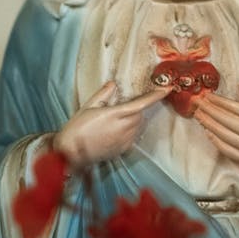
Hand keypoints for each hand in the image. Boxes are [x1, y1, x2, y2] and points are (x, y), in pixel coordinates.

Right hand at [53, 81, 169, 165]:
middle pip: (141, 114)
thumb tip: (113, 84)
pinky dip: (130, 130)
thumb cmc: (77, 128)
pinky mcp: (123, 149)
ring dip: (134, 119)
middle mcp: (123, 128)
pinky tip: (115, 130)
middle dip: (137, 107)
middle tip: (123, 105)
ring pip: (138, 125)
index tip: (167, 88)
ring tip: (117, 119)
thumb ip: (103, 94)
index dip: (156, 96)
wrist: (71, 153)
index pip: (142, 103)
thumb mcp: (88, 107)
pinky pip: (133, 136)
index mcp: (115, 114)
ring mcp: (124, 140)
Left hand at [194, 84, 238, 183]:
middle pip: (224, 119)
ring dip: (208, 124)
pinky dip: (215, 141)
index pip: (233, 107)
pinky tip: (208, 133)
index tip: (207, 95)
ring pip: (221, 134)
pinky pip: (225, 149)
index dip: (218, 101)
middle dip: (208, 110)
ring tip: (198, 115)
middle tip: (196, 102)